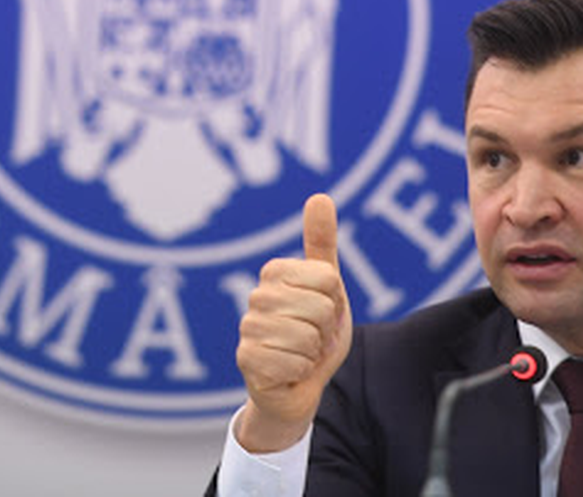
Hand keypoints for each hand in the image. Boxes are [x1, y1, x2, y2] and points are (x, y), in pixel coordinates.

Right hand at [234, 193, 352, 452]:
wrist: (297, 386)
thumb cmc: (312, 333)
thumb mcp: (327, 289)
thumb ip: (321, 244)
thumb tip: (319, 196)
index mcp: (275, 272)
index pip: (328, 279)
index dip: (336, 302)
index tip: (323, 312)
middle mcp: (257, 295)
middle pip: (320, 308)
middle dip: (326, 330)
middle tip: (313, 338)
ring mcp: (248, 328)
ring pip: (307, 337)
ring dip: (313, 353)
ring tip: (301, 354)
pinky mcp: (247, 360)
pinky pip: (294, 363)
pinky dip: (300, 373)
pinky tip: (289, 373)